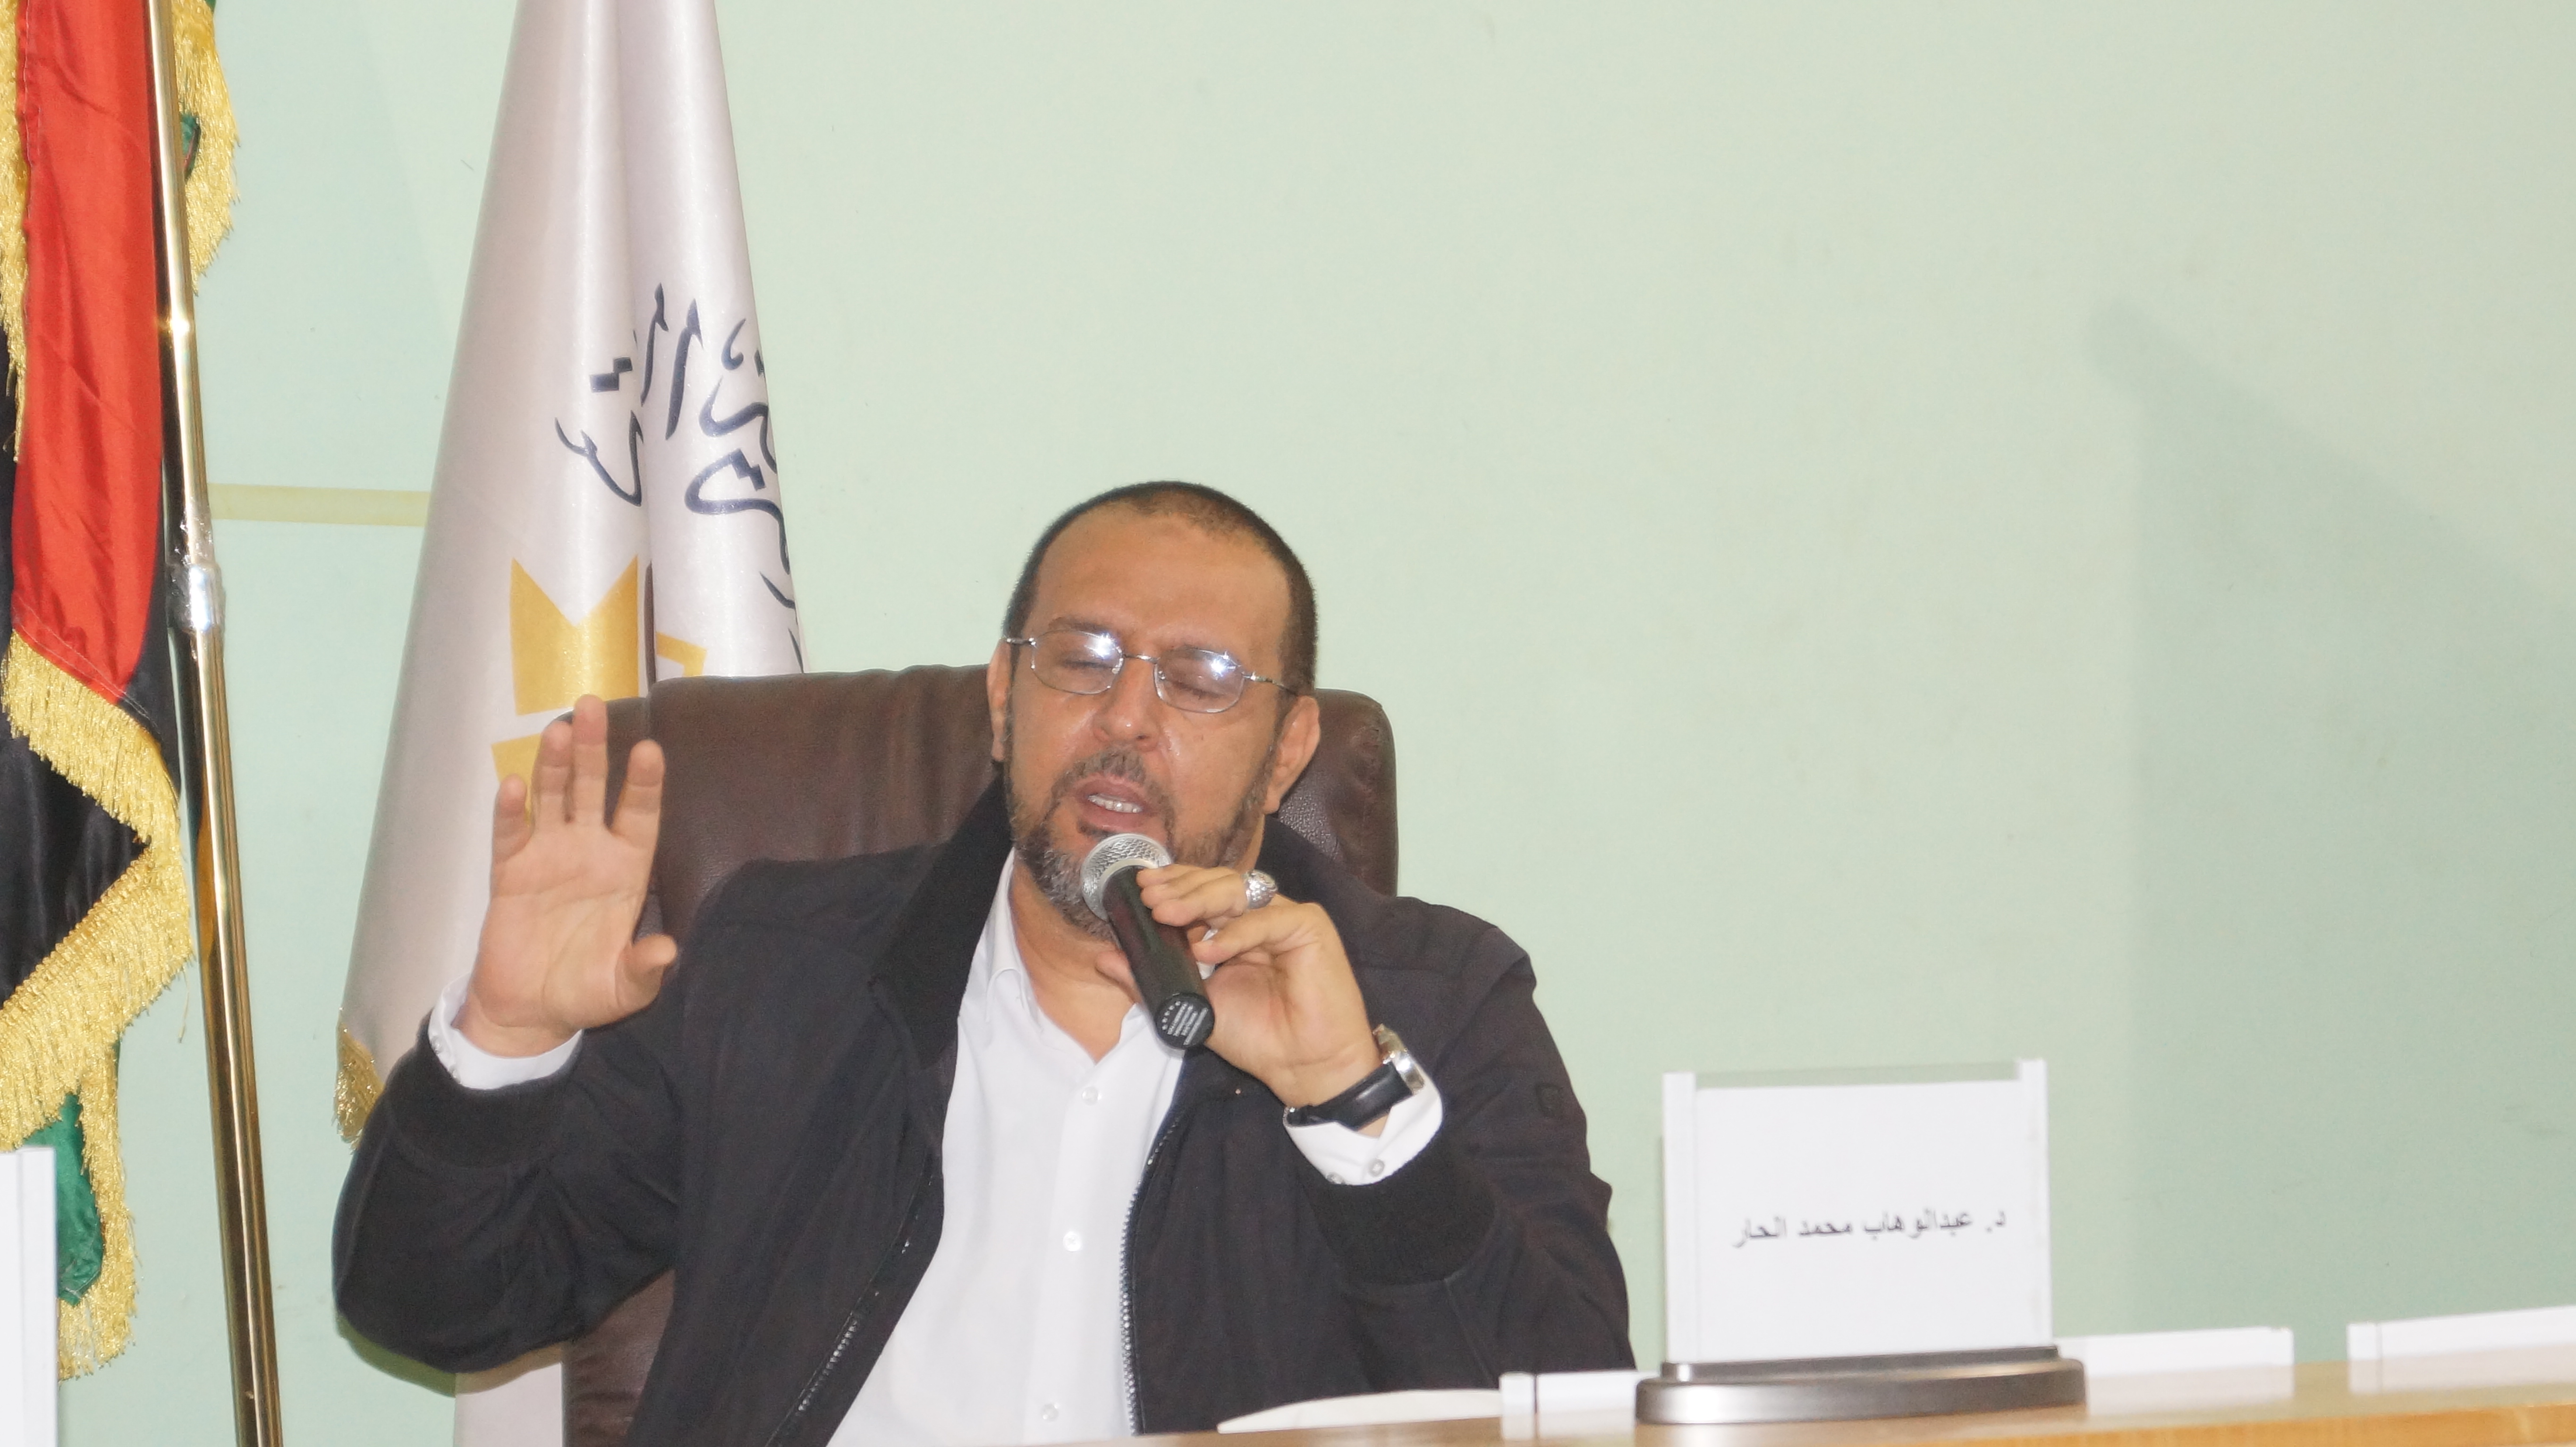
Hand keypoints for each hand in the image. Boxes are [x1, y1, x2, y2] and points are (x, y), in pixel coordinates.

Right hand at [457, 695, 674, 1056]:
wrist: (532, 1010)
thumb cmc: (585, 992)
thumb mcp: (622, 988)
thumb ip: (644, 969)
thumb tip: (669, 951)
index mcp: (626, 869)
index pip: (639, 815)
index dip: (644, 784)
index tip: (651, 749)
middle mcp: (588, 851)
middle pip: (592, 789)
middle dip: (594, 749)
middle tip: (593, 706)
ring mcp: (548, 856)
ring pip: (552, 798)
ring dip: (553, 763)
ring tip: (557, 729)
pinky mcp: (511, 871)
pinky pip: (511, 834)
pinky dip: (511, 811)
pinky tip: (513, 785)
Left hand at [1126, 867, 1380, 1120]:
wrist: (1303, 1067)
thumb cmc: (1258, 1038)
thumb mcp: (1193, 1006)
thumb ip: (1150, 980)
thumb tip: (1104, 958)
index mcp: (1235, 929)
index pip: (1202, 891)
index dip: (1174, 884)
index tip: (1142, 889)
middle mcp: (1260, 917)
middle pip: (1218, 884)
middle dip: (1181, 888)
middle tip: (1150, 899)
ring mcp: (1285, 919)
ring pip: (1240, 892)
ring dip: (1200, 900)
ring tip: (1167, 915)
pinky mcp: (1310, 927)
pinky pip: (1268, 920)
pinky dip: (1236, 932)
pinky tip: (1209, 950)